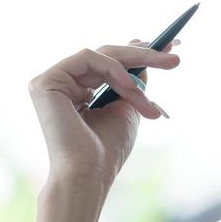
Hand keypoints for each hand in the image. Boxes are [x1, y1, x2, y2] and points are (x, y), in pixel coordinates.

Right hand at [27, 38, 181, 190]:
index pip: (107, 62)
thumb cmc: (106, 150)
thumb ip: (133, 83)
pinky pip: (87, 58)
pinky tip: (131, 87)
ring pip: (101, 55)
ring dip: (132, 72)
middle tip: (175, 58)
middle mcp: (63, 84)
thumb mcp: (128, 108)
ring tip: (147, 99)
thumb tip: (145, 57)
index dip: (136, 52)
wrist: (88, 174)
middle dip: (143, 54)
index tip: (168, 47)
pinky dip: (113, 69)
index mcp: (78, 92)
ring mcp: (51, 81)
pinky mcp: (46, 81)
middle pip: (106, 55)